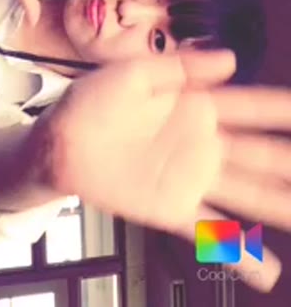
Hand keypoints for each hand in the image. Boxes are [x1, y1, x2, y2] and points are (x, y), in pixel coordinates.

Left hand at [49, 51, 290, 291]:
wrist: (59, 141)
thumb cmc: (92, 102)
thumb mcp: (135, 72)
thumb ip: (182, 67)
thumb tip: (230, 58)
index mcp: (195, 106)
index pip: (250, 106)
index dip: (279, 109)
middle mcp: (201, 143)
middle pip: (260, 154)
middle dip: (288, 161)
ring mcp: (189, 177)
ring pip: (247, 193)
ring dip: (278, 204)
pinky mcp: (171, 207)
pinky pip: (210, 231)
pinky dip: (238, 251)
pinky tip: (263, 269)